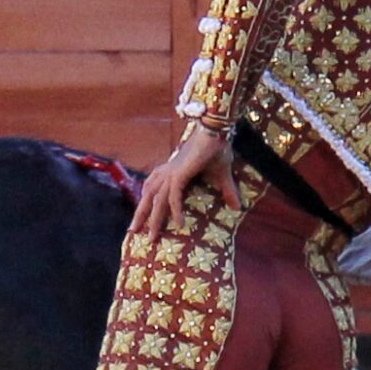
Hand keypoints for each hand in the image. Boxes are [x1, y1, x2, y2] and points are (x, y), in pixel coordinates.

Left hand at [130, 122, 239, 236]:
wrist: (216, 132)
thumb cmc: (217, 149)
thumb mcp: (221, 176)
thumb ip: (226, 191)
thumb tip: (238, 207)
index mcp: (171, 170)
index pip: (151, 188)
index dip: (145, 203)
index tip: (140, 219)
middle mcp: (167, 173)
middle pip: (148, 197)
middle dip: (140, 215)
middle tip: (132, 232)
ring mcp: (171, 174)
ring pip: (157, 201)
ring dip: (153, 219)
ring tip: (151, 237)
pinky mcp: (179, 174)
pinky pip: (173, 197)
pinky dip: (175, 211)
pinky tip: (179, 224)